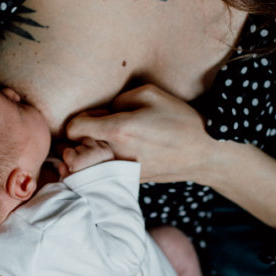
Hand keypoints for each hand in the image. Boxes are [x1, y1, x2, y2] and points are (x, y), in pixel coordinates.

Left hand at [66, 83, 214, 183]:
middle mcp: (115, 153)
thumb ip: (120, 98)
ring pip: (90, 163)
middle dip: (84, 138)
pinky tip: (127, 154)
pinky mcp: (129, 181)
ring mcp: (121, 171)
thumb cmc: (179, 120)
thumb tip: (106, 110)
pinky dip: (108, 163)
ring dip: (95, 152)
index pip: (73, 128)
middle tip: (102, 129)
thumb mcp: (150, 94)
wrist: (202, 155)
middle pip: (78, 148)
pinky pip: (106, 172)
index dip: (78, 119)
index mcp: (118, 129)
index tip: (94, 116)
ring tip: (114, 143)